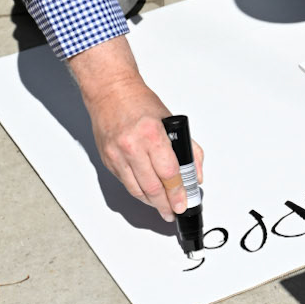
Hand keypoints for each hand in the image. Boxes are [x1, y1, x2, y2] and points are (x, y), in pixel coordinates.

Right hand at [69, 39, 203, 219]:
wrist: (110, 92)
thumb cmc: (139, 102)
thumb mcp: (171, 121)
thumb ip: (188, 148)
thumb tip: (196, 173)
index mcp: (151, 134)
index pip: (169, 172)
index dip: (178, 192)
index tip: (184, 203)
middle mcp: (132, 147)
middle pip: (152, 187)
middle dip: (166, 204)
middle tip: (174, 212)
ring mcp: (117, 156)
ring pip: (137, 190)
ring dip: (152, 203)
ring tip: (163, 208)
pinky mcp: (108, 161)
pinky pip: (126, 184)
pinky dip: (139, 192)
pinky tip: (148, 195)